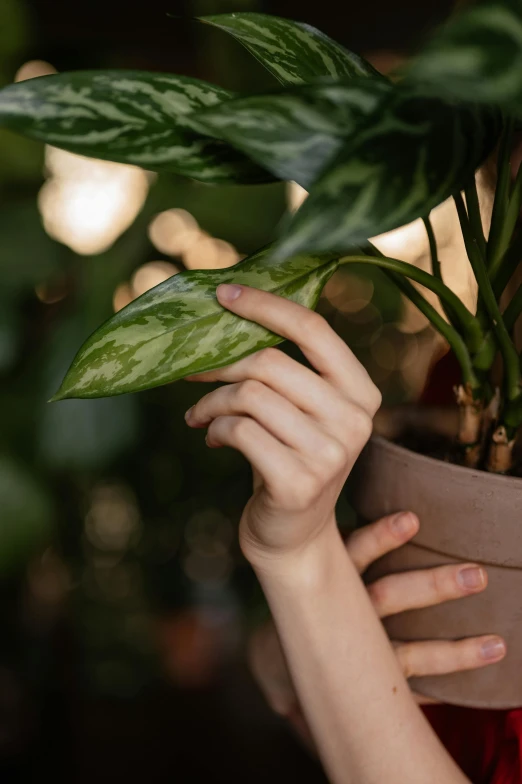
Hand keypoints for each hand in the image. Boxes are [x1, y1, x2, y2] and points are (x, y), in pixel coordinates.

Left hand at [184, 283, 380, 568]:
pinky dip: (214, 429)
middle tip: (191, 370)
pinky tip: (213, 438)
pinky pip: (238, 430)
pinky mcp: (298, 483)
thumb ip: (285, 369)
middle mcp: (355, 421)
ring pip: (249, 395)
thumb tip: (229, 312)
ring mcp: (330, 454)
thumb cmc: (289, 459)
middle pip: (270, 363)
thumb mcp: (302, 412)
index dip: (266, 306)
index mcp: (361, 393)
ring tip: (199, 415)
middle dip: (219, 364)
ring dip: (211, 402)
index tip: (222, 294)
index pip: (314, 330)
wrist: (293, 537)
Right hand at [249, 512, 505, 746]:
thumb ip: (333, 537)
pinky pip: (409, 678)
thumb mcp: (304, 564)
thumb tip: (363, 485)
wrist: (276, 660)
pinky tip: (488, 658)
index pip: (354, 554)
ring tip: (496, 642)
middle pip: (389, 598)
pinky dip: (448, 671)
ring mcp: (357, 652)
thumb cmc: (303, 596)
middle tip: (477, 574)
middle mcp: (344, 615)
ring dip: (452, 650)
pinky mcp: (366, 679)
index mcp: (329, 579)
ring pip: (404, 651)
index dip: (381, 538)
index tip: (412, 520)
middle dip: (433, 587)